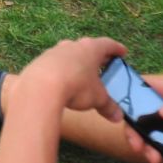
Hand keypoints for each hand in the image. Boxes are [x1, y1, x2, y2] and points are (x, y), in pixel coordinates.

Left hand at [11, 37, 127, 123]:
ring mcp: (55, 51)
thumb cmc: (76, 86)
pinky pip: (55, 63)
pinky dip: (61, 69)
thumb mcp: (97, 98)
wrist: (40, 87)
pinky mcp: (40, 61)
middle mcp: (73, 45)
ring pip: (69, 54)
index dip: (116, 49)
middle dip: (96, 56)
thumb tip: (118, 117)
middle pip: (87, 47)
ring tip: (82, 72)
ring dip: (76, 61)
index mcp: (91, 49)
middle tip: (103, 62)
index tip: (122, 52)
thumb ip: (108, 106)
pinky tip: (62, 79)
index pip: (107, 44)